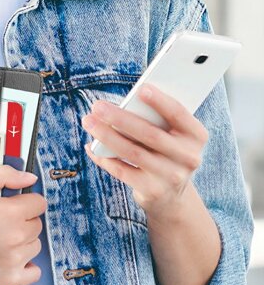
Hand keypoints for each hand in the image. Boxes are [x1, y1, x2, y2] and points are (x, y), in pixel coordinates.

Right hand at [0, 165, 46, 284]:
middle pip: (37, 224)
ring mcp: (15, 260)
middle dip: (23, 220)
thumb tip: (28, 178)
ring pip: (35, 245)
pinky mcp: (10, 280)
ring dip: (23, 241)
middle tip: (0, 222)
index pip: (39, 203)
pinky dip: (26, 265)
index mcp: (9, 212)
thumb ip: (3, 176)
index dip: (25, 200)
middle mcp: (16, 237)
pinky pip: (35, 271)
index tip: (14, 204)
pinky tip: (10, 258)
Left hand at [81, 84, 208, 217]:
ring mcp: (171, 176)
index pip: (179, 114)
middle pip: (150, 134)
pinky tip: (91, 147)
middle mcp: (188, 157)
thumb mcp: (171, 136)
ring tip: (89, 122)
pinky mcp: (152, 190)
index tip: (141, 88)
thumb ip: (155, 121)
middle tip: (97, 106)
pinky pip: (122, 171)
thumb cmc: (165, 153)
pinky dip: (104, 158)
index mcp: (196, 136)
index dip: (161, 101)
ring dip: (106, 135)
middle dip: (120, 118)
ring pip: (133, 152)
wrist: (172, 195)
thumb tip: (120, 106)